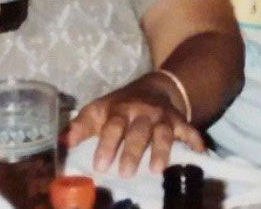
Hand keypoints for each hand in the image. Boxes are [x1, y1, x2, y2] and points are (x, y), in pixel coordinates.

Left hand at [63, 73, 204, 177]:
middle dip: (131, 151)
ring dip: (160, 150)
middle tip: (124, 173)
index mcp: (119, 110)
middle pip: (136, 131)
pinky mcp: (180, 121)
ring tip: (156, 170)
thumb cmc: (121, 106)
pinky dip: (195, 142)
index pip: (111, 126)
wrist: (154, 88)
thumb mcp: (99, 111)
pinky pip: (189, 131)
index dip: (105, 145)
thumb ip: (81, 127)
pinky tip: (199, 155)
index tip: (98, 166)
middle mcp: (141, 112)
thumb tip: (61, 143)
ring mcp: (162, 116)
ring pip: (162, 132)